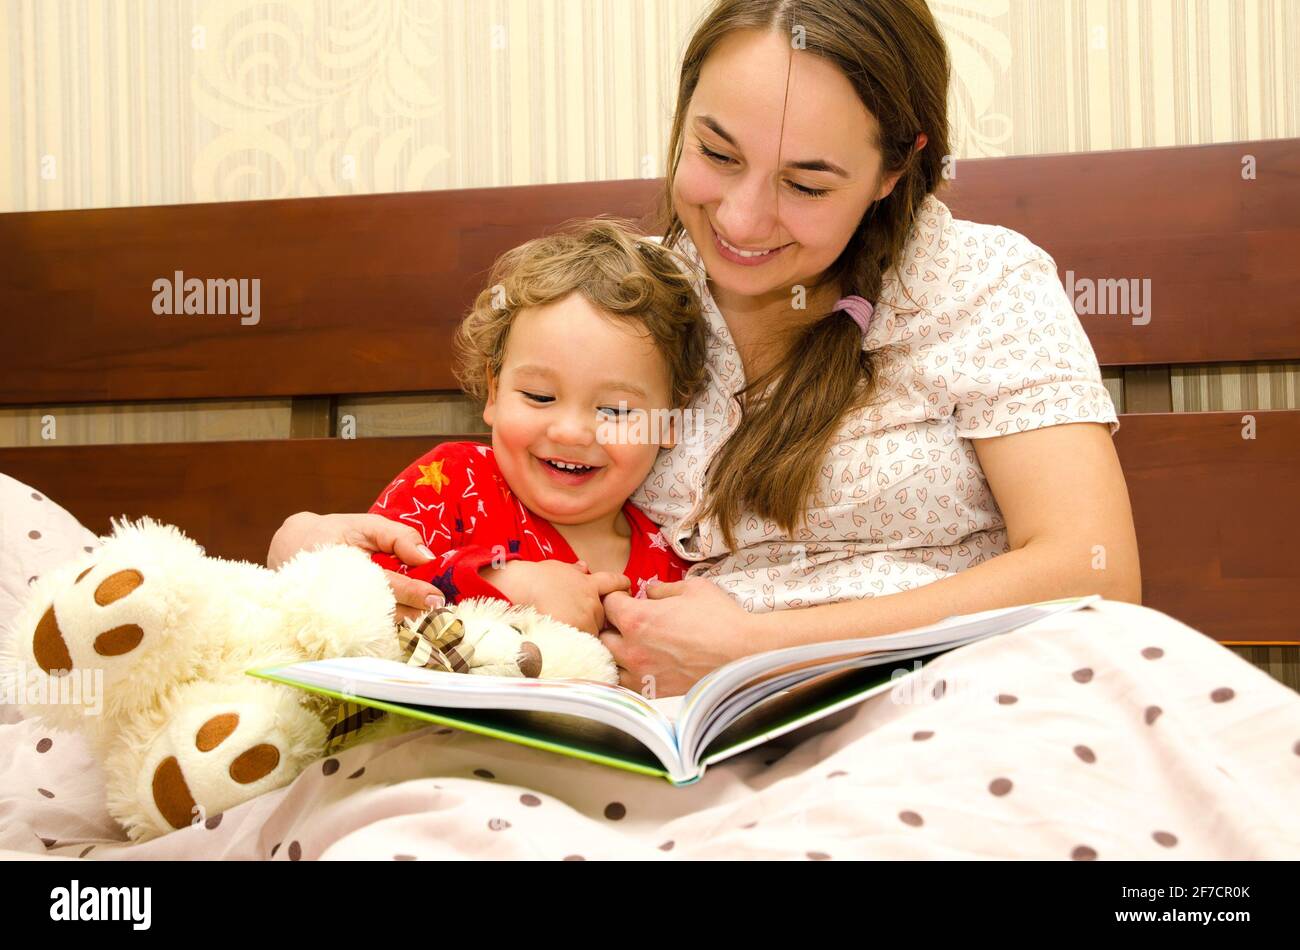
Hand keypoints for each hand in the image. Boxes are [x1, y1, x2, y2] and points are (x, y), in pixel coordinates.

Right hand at [268, 511, 445, 622]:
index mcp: (347, 568)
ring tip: (432, 625)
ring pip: (377, 629)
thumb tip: (427, 557)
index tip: (435, 598)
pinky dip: (390, 632)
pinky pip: (368, 634)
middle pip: (385, 614)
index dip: (412, 593)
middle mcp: (340, 598)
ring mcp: (336, 616)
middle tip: (441, 616)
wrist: (289, 548)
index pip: (385, 585)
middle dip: (416, 616)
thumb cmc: (334, 533)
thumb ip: (397, 537)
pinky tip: (410, 628)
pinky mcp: (336, 626)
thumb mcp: (365, 525)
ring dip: (406, 627)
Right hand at [479, 559, 629, 634]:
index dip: (622, 587)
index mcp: (589, 583)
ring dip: (585, 633)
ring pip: (594, 631)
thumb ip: (574, 571)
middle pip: (603, 614)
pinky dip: (577, 646)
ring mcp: (586, 618)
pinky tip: (565, 644)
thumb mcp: (557, 568)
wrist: (520, 588)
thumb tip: (584, 566)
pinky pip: (583, 645)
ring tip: (566, 634)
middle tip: (578, 620)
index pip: (616, 582)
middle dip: (595, 618)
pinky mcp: (577, 633)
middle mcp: (592, 601)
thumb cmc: (533, 578)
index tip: (626, 590)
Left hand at [599, 577, 762, 696]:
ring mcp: (641, 673)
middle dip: (610, 623)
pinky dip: (626, 672)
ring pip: (608, 662)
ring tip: (629, 643)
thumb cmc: (720, 618)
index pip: (608, 603)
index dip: (616, 595)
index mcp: (637, 619)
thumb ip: (661, 589)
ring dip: (614, 651)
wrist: (744, 653)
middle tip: (626, 618)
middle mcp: (632, 649)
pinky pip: (625, 683)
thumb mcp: (691, 588)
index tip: (627, 595)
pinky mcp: (653, 691)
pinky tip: (640, 663)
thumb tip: (648, 592)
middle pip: (601, 634)